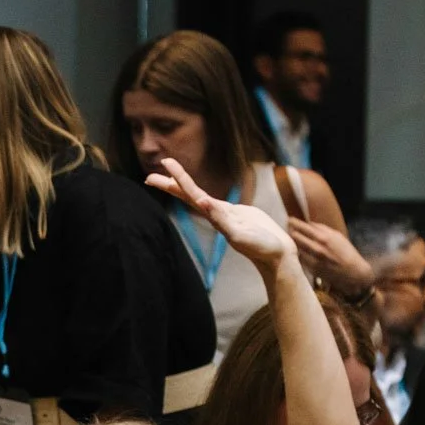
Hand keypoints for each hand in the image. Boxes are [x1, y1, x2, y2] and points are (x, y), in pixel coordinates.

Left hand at [146, 157, 293, 269]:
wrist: (276, 256)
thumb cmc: (260, 247)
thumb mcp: (239, 233)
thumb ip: (221, 218)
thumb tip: (202, 201)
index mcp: (214, 216)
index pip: (191, 194)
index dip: (177, 179)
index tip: (161, 168)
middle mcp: (216, 214)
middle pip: (189, 195)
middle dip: (170, 185)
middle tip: (149, 176)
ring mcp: (225, 215)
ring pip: (200, 198)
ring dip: (184, 189)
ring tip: (170, 180)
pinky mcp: (236, 215)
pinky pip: (214, 204)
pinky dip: (203, 198)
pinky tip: (198, 197)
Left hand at [286, 218, 374, 295]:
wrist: (353, 273)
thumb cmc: (347, 253)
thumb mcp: (338, 237)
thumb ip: (323, 230)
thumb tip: (310, 224)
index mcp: (326, 237)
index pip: (305, 227)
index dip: (295, 223)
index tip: (289, 219)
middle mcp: (318, 248)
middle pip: (297, 237)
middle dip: (291, 232)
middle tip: (287, 229)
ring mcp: (314, 259)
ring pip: (297, 249)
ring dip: (293, 244)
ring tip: (291, 240)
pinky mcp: (312, 269)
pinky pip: (300, 260)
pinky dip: (299, 255)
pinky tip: (298, 253)